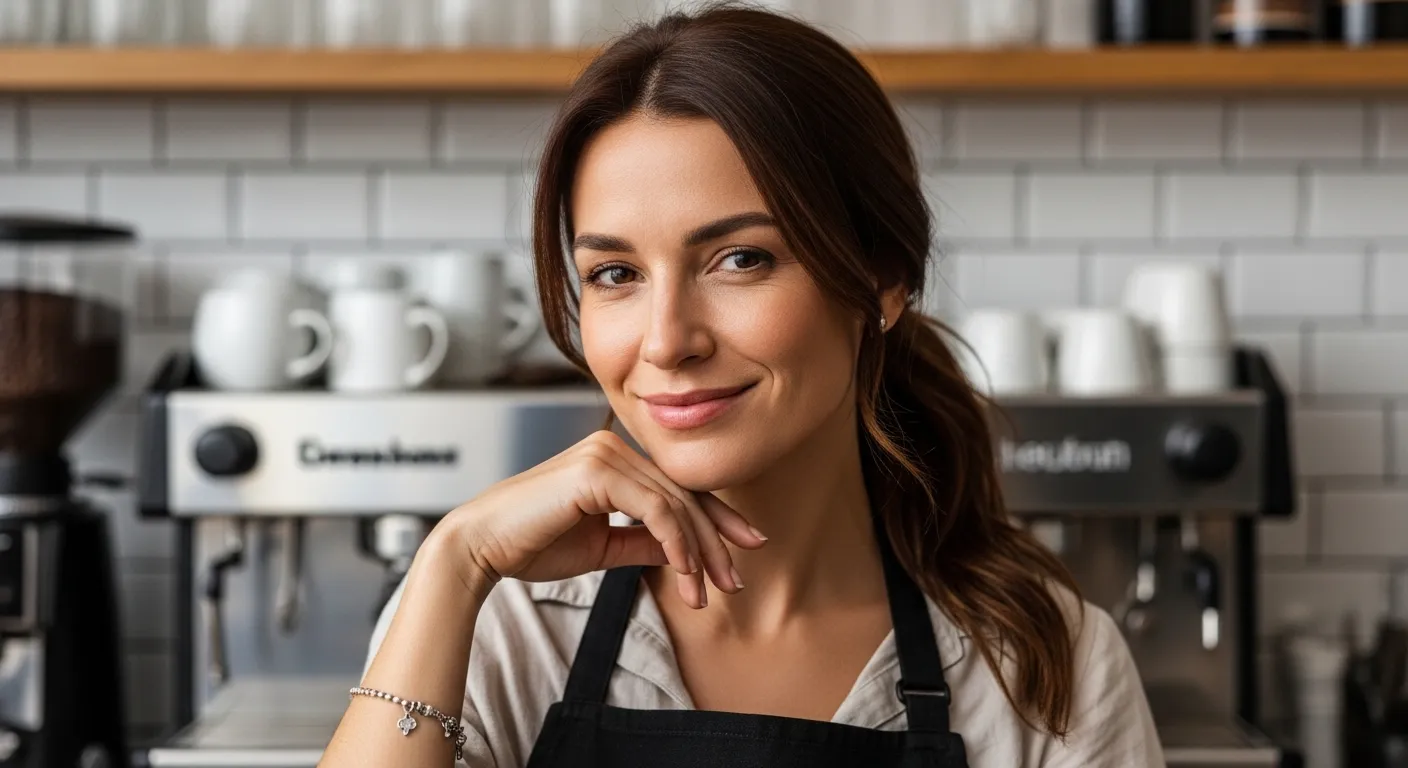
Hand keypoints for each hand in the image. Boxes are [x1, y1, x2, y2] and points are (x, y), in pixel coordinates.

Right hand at [443, 430, 766, 608]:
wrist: (482, 547)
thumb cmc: (531, 544)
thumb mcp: (603, 547)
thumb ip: (644, 543)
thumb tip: (685, 553)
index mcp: (613, 459)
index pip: (678, 488)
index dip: (716, 519)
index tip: (746, 548)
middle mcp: (613, 447)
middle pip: (684, 494)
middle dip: (716, 541)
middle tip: (736, 580)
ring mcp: (605, 454)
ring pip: (674, 503)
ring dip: (697, 552)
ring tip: (707, 592)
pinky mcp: (596, 471)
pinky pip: (654, 508)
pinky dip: (675, 542)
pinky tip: (684, 572)